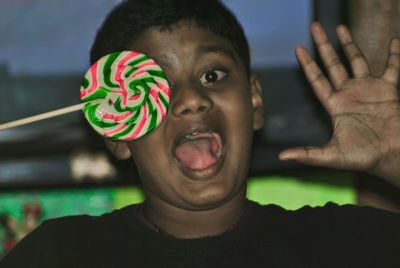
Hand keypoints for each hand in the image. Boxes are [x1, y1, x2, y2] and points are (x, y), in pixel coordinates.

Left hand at [279, 22, 399, 186]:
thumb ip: (308, 154)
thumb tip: (282, 157)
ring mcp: (369, 90)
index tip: (298, 48)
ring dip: (350, 44)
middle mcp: (349, 94)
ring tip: (340, 26)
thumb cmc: (363, 158)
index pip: (317, 80)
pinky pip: (392, 68)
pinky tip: (394, 41)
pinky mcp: (389, 90)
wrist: (392, 157)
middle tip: (315, 27)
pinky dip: (395, 55)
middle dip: (324, 46)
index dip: (307, 64)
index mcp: (335, 105)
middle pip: (333, 64)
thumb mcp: (332, 156)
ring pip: (357, 60)